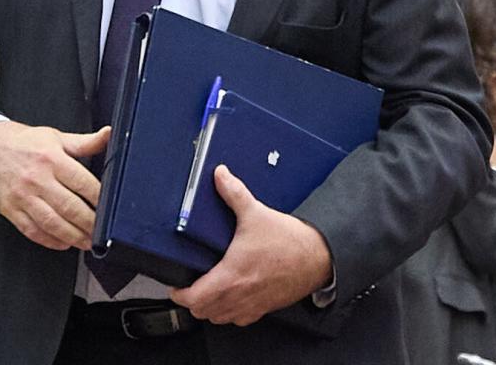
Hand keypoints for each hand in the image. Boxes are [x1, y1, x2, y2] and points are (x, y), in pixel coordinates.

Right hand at [0, 120, 108, 250]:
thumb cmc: (21, 143)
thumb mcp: (54, 137)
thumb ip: (84, 142)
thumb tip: (109, 134)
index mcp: (51, 158)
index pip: (83, 183)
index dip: (100, 199)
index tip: (110, 208)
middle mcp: (37, 178)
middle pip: (70, 207)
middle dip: (90, 223)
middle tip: (102, 232)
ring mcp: (22, 196)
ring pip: (52, 223)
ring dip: (73, 237)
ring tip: (87, 242)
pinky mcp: (11, 210)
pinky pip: (33, 231)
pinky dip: (50, 241)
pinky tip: (63, 242)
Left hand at [170, 165, 331, 326]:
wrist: (319, 257)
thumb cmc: (290, 241)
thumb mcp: (256, 213)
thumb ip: (234, 193)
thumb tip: (220, 175)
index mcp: (231, 275)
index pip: (194, 298)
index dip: (179, 294)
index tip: (176, 285)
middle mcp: (239, 295)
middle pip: (203, 312)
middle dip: (192, 301)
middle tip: (189, 286)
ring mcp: (252, 305)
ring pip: (219, 319)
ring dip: (210, 309)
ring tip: (207, 292)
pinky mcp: (265, 308)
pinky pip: (239, 320)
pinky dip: (229, 314)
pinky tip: (231, 297)